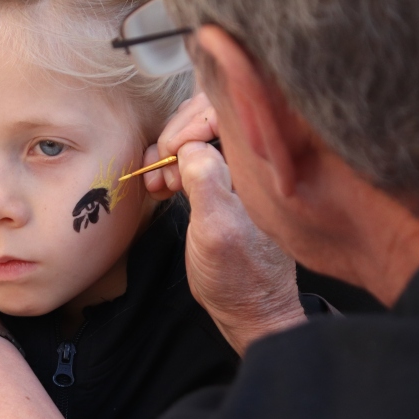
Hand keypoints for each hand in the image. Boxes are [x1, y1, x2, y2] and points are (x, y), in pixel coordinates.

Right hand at [146, 93, 304, 353]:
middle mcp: (253, 159)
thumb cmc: (238, 277)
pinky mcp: (223, 181)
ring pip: (195, 132)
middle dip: (174, 138)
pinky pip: (192, 154)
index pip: (225, 107)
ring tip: (157, 183)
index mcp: (261, 164)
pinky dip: (169, 165)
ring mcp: (238, 168)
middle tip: (160, 174)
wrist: (250, 311)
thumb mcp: (217, 231)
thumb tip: (192, 144)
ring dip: (167, 153)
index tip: (172, 155)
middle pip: (206, 113)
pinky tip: (159, 185)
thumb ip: (206, 181)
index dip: (191, 123)